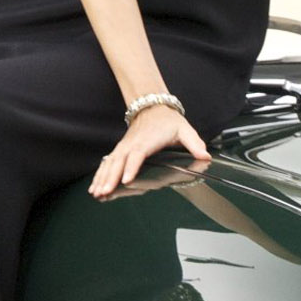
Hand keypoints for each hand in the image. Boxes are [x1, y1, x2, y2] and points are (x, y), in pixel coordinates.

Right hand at [92, 103, 207, 199]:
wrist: (153, 107)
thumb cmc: (168, 121)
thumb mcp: (185, 130)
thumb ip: (195, 144)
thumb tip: (205, 156)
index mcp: (147, 140)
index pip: (138, 154)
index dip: (131, 167)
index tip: (126, 180)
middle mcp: (132, 144)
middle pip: (119, 161)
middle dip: (110, 177)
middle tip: (104, 192)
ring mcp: (124, 147)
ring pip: (110, 163)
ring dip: (102, 178)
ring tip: (96, 193)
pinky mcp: (121, 149)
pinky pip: (108, 162)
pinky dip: (100, 174)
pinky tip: (95, 186)